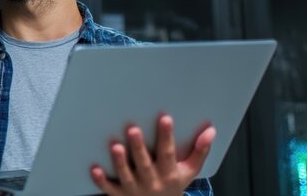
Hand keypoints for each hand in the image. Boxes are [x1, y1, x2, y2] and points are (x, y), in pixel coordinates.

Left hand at [90, 115, 215, 195]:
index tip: (165, 118)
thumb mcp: (190, 171)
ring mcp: (134, 190)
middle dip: (138, 147)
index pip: (168, 153)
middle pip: (144, 164)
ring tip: (115, 146)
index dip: (167, 136)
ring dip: (120, 162)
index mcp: (169, 174)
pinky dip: (102, 181)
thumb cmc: (174, 185)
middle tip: (132, 129)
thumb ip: (199, 151)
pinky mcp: (120, 195)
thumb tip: (211, 131)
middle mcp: (152, 182)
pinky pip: (109, 189)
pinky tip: (95, 169)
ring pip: (126, 175)